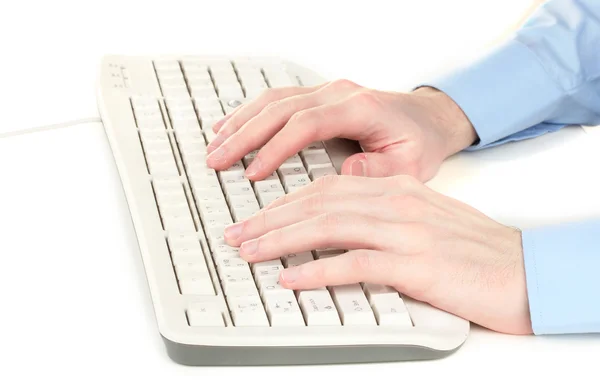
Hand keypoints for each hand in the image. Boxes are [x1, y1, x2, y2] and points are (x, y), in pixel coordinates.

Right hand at [205, 80, 476, 181]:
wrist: (429, 118)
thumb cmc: (419, 142)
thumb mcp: (411, 165)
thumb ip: (380, 171)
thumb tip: (345, 172)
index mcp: (360, 108)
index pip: (305, 124)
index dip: (275, 147)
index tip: (252, 171)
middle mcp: (339, 94)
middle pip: (280, 108)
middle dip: (244, 135)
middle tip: (217, 159)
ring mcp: (328, 92)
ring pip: (274, 100)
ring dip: (241, 121)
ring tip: (214, 145)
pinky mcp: (320, 97)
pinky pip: (278, 100)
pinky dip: (251, 112)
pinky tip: (231, 124)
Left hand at [223, 175, 532, 334]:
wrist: (525, 269)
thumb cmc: (474, 250)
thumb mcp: (423, 220)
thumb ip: (381, 216)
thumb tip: (337, 228)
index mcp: (396, 189)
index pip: (326, 188)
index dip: (285, 203)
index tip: (256, 217)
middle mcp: (397, 202)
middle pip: (318, 203)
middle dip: (270, 218)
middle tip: (236, 233)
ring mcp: (406, 231)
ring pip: (328, 226)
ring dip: (281, 239)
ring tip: (249, 251)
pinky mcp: (416, 263)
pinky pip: (355, 263)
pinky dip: (317, 269)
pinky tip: (291, 278)